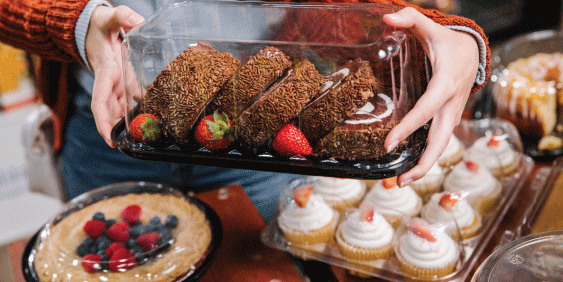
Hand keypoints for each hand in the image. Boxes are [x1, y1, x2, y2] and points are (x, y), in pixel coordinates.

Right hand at [86, 5, 144, 146]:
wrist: (93, 27)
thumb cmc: (99, 26)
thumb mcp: (107, 18)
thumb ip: (120, 16)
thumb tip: (135, 19)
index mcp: (105, 73)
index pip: (100, 102)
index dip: (103, 122)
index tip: (109, 139)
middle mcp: (110, 83)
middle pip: (113, 113)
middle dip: (119, 130)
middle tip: (134, 146)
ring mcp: (118, 85)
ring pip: (123, 110)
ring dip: (132, 123)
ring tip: (148, 138)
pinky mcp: (126, 82)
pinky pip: (134, 99)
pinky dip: (143, 109)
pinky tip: (157, 117)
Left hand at [382, 7, 478, 186]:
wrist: (473, 52)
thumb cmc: (447, 42)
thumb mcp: (430, 28)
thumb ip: (409, 18)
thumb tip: (387, 18)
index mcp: (445, 85)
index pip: (426, 110)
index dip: (408, 128)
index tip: (389, 144)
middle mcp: (451, 105)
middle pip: (441, 141)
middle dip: (423, 163)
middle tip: (400, 181)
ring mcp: (452, 115)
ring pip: (441, 146)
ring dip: (423, 167)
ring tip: (400, 183)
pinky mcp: (448, 120)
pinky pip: (438, 142)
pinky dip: (425, 157)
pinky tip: (407, 169)